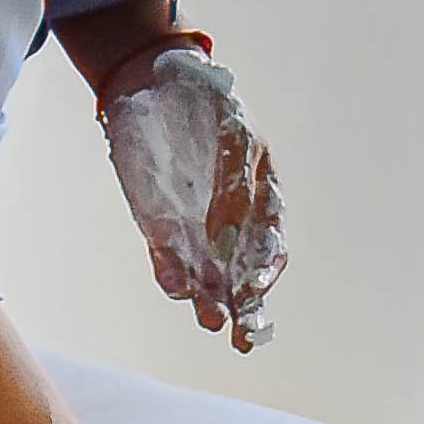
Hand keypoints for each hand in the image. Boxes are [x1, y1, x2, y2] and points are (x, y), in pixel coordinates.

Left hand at [98, 49, 281, 351]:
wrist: (153, 84)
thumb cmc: (207, 103)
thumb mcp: (232, 135)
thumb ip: (234, 181)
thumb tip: (229, 226)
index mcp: (260, 197)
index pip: (270, 247)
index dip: (266, 271)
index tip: (258, 290)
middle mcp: (228, 222)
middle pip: (240, 275)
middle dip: (244, 308)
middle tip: (244, 340)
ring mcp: (192, 227)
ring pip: (204, 275)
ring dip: (208, 300)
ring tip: (210, 321)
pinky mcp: (157, 225)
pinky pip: (166, 257)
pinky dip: (170, 273)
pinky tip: (175, 287)